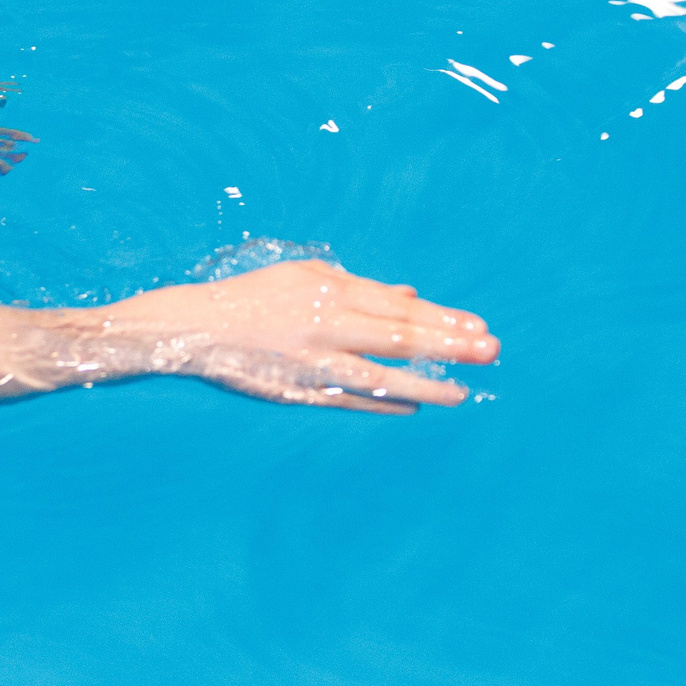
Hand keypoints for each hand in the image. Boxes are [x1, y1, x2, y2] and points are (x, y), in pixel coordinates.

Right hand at [90, 259, 497, 415]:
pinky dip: (383, 404)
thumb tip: (411, 296)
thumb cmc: (255, 297)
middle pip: (399, 337)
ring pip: (380, 376)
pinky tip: (412, 407)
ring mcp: (313, 362)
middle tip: (492, 351)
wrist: (194, 326)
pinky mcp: (298, 391)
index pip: (399, 306)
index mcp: (329, 291)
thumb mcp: (305, 278)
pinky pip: (350, 400)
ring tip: (462, 393)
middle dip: (449, 344)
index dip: (443, 317)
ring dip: (426, 385)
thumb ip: (360, 287)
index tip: (479, 325)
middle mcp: (325, 325)